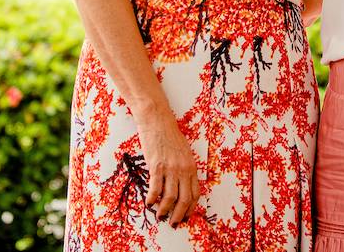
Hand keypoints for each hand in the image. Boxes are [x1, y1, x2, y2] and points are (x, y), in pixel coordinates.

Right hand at [136, 110, 200, 225]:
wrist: (157, 119)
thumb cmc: (169, 134)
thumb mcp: (183, 151)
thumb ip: (184, 167)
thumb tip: (180, 185)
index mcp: (192, 166)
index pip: (195, 193)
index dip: (190, 208)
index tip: (185, 216)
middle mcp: (183, 169)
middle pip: (184, 199)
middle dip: (179, 215)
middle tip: (173, 223)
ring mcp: (170, 168)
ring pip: (170, 198)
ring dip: (164, 210)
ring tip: (159, 216)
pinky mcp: (156, 166)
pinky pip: (155, 188)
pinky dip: (152, 199)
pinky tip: (148, 203)